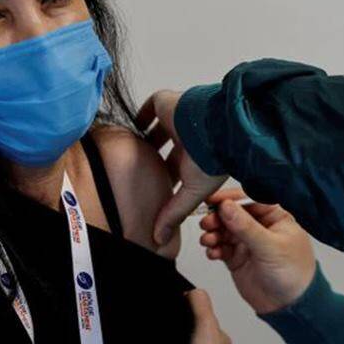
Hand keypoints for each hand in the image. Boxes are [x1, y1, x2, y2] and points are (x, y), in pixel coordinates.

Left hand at [137, 90, 227, 245]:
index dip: (165, 179)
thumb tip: (160, 239)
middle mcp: (186, 140)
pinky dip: (140, 117)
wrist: (215, 126)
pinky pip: (149, 110)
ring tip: (128, 148)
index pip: (176, 171)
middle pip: (166, 151)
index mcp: (194, 159)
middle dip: (153, 160)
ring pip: (157, 131)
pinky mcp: (167, 104)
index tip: (153, 188)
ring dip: (146, 138)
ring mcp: (176, 122)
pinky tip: (130, 125)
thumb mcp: (192, 193)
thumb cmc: (212, 159)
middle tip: (136, 169)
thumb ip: (174, 213)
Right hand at [199, 189, 316, 314]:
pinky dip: (214, 248)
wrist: (290, 307)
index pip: (249, 199)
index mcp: (275, 216)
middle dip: (217, 218)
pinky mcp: (237, 257)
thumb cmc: (294, 274)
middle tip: (207, 224)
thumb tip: (226, 206)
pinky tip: (213, 253)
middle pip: (232, 214)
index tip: (212, 200)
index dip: (230, 198)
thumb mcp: (270, 247)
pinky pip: (221, 247)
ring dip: (213, 233)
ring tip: (208, 241)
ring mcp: (247, 242)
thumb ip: (246, 227)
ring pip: (224, 230)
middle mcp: (260, 226)